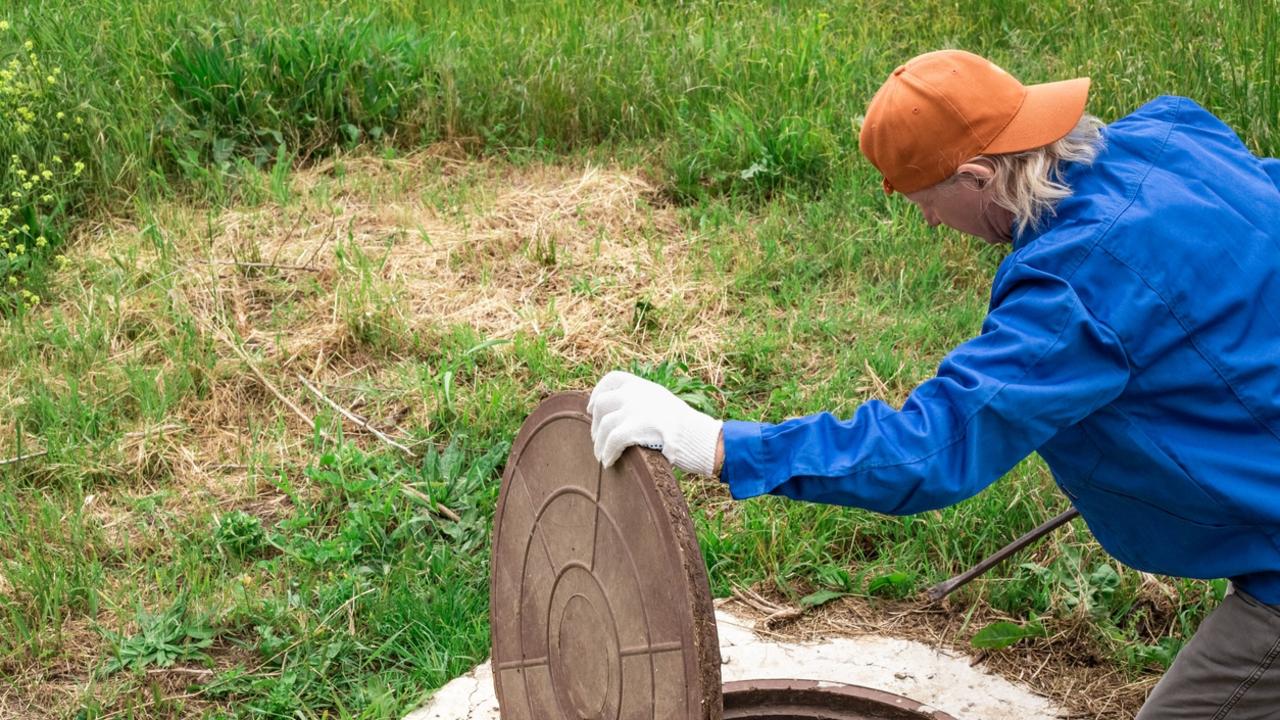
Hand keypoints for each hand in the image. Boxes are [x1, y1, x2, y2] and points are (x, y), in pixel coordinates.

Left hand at [588, 371, 722, 474]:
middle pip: (602, 404)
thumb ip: (643, 402)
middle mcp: (637, 393)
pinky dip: (607, 453)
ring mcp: (636, 408)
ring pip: (604, 425)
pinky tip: (608, 462)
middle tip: (597, 439)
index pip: (612, 379)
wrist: (700, 437)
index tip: (591, 408)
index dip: (597, 392)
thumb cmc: (685, 427)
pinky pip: (612, 440)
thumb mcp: (663, 403)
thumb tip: (621, 413)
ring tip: (601, 456)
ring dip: (599, 443)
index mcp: (644, 385)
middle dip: (596, 423)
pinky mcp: (636, 427)